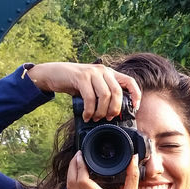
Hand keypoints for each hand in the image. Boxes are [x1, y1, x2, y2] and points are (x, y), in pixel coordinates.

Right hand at [25, 62, 143, 120]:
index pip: (130, 81)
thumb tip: (113, 113)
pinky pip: (90, 97)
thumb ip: (102, 94)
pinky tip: (86, 116)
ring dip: (100, 111)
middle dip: (114, 109)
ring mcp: (92, 72)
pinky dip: (89, 110)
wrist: (54, 73)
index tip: (134, 108)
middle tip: (108, 118)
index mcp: (109, 73)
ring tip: (94, 118)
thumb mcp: (92, 86)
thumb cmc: (74, 83)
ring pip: (105, 95)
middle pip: (117, 92)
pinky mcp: (81, 77)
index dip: (135, 95)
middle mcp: (103, 71)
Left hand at [66, 150, 147, 188]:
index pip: (82, 180)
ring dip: (71, 177)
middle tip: (77, 157)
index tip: (81, 155)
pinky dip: (74, 186)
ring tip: (77, 165)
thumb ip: (132, 175)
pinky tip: (79, 179)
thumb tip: (133, 158)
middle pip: (71, 184)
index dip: (79, 166)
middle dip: (72, 168)